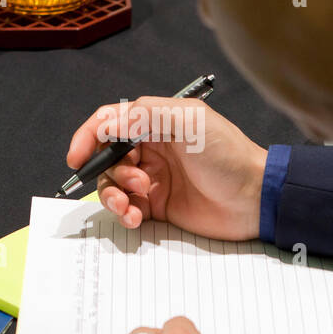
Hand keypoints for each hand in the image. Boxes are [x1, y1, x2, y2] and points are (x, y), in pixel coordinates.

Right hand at [66, 97, 267, 239]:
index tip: (76, 156)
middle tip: (135, 182)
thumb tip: (107, 124)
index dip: (88, 136)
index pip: (110, 122)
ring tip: (134, 204)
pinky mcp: (158, 206)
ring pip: (112, 184)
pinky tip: (136, 218)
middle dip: (109, 171)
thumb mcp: (189, 123)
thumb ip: (145, 115)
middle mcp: (151, 148)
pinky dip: (124, 213)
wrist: (256, 198)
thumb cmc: (228, 155)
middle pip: (106, 156)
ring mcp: (153, 178)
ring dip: (113, 195)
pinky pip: (127, 208)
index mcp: (156, 122)